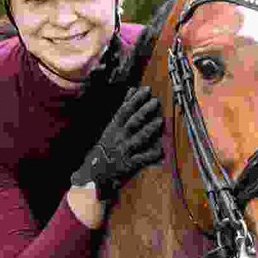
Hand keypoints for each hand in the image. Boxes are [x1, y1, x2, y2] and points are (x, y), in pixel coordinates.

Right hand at [69, 85, 162, 202]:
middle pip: (132, 122)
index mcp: (115, 126)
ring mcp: (124, 150)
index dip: (135, 99)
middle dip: (143, 111)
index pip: (125, 110)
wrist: (96, 168)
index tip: (146, 90)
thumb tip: (133, 89)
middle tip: (155, 102)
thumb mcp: (113, 124)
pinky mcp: (129, 164)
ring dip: (149, 130)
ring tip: (159, 120)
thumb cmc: (108, 144)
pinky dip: (151, 155)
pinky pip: (142, 158)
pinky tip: (161, 149)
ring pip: (137, 139)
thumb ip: (124, 106)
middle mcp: (119, 137)